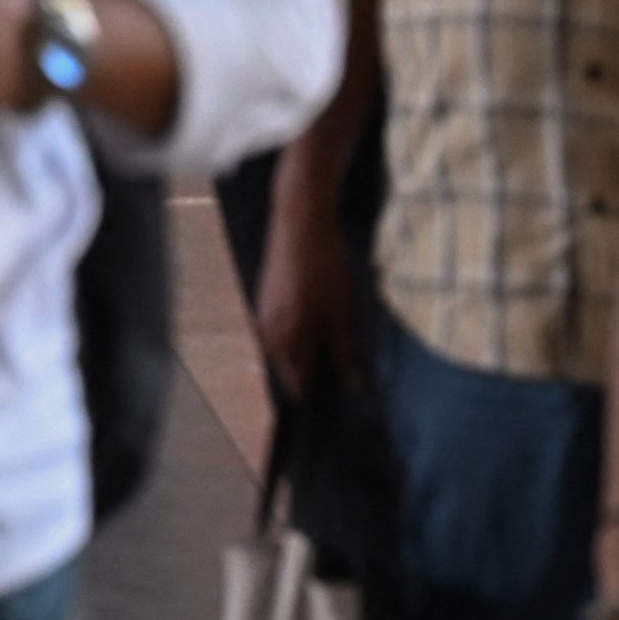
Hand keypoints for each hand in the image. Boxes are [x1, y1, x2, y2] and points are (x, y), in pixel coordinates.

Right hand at [251, 200, 365, 398]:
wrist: (300, 221)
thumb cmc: (323, 267)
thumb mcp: (341, 312)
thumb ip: (344, 350)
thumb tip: (354, 385)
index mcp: (284, 340)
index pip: (297, 384)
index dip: (320, 394)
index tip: (344, 398)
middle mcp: (267, 331)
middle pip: (290, 366)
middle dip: (315, 371)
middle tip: (348, 371)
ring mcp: (264, 313)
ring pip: (287, 345)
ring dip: (309, 349)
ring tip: (338, 344)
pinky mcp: (268, 297)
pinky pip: (283, 327)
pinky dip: (301, 331)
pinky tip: (320, 320)